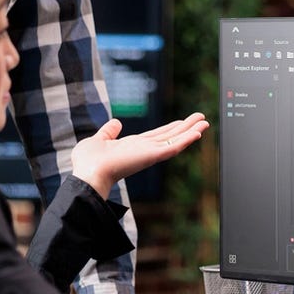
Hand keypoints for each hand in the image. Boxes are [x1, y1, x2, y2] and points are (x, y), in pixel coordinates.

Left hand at [71, 112, 209, 198]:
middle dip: (186, 127)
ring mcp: (149, 153)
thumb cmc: (88, 162)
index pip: (157, 136)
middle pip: (170, 136)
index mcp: (133, 146)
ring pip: (175, 140)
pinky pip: (173, 147)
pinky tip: (198, 133)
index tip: (182, 122)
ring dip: (191, 130)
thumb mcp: (98, 140)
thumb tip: (116, 122)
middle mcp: (144, 149)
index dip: (170, 128)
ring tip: (205, 122)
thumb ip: (108, 131)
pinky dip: (186, 140)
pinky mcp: (152, 156)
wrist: (88, 174)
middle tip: (202, 118)